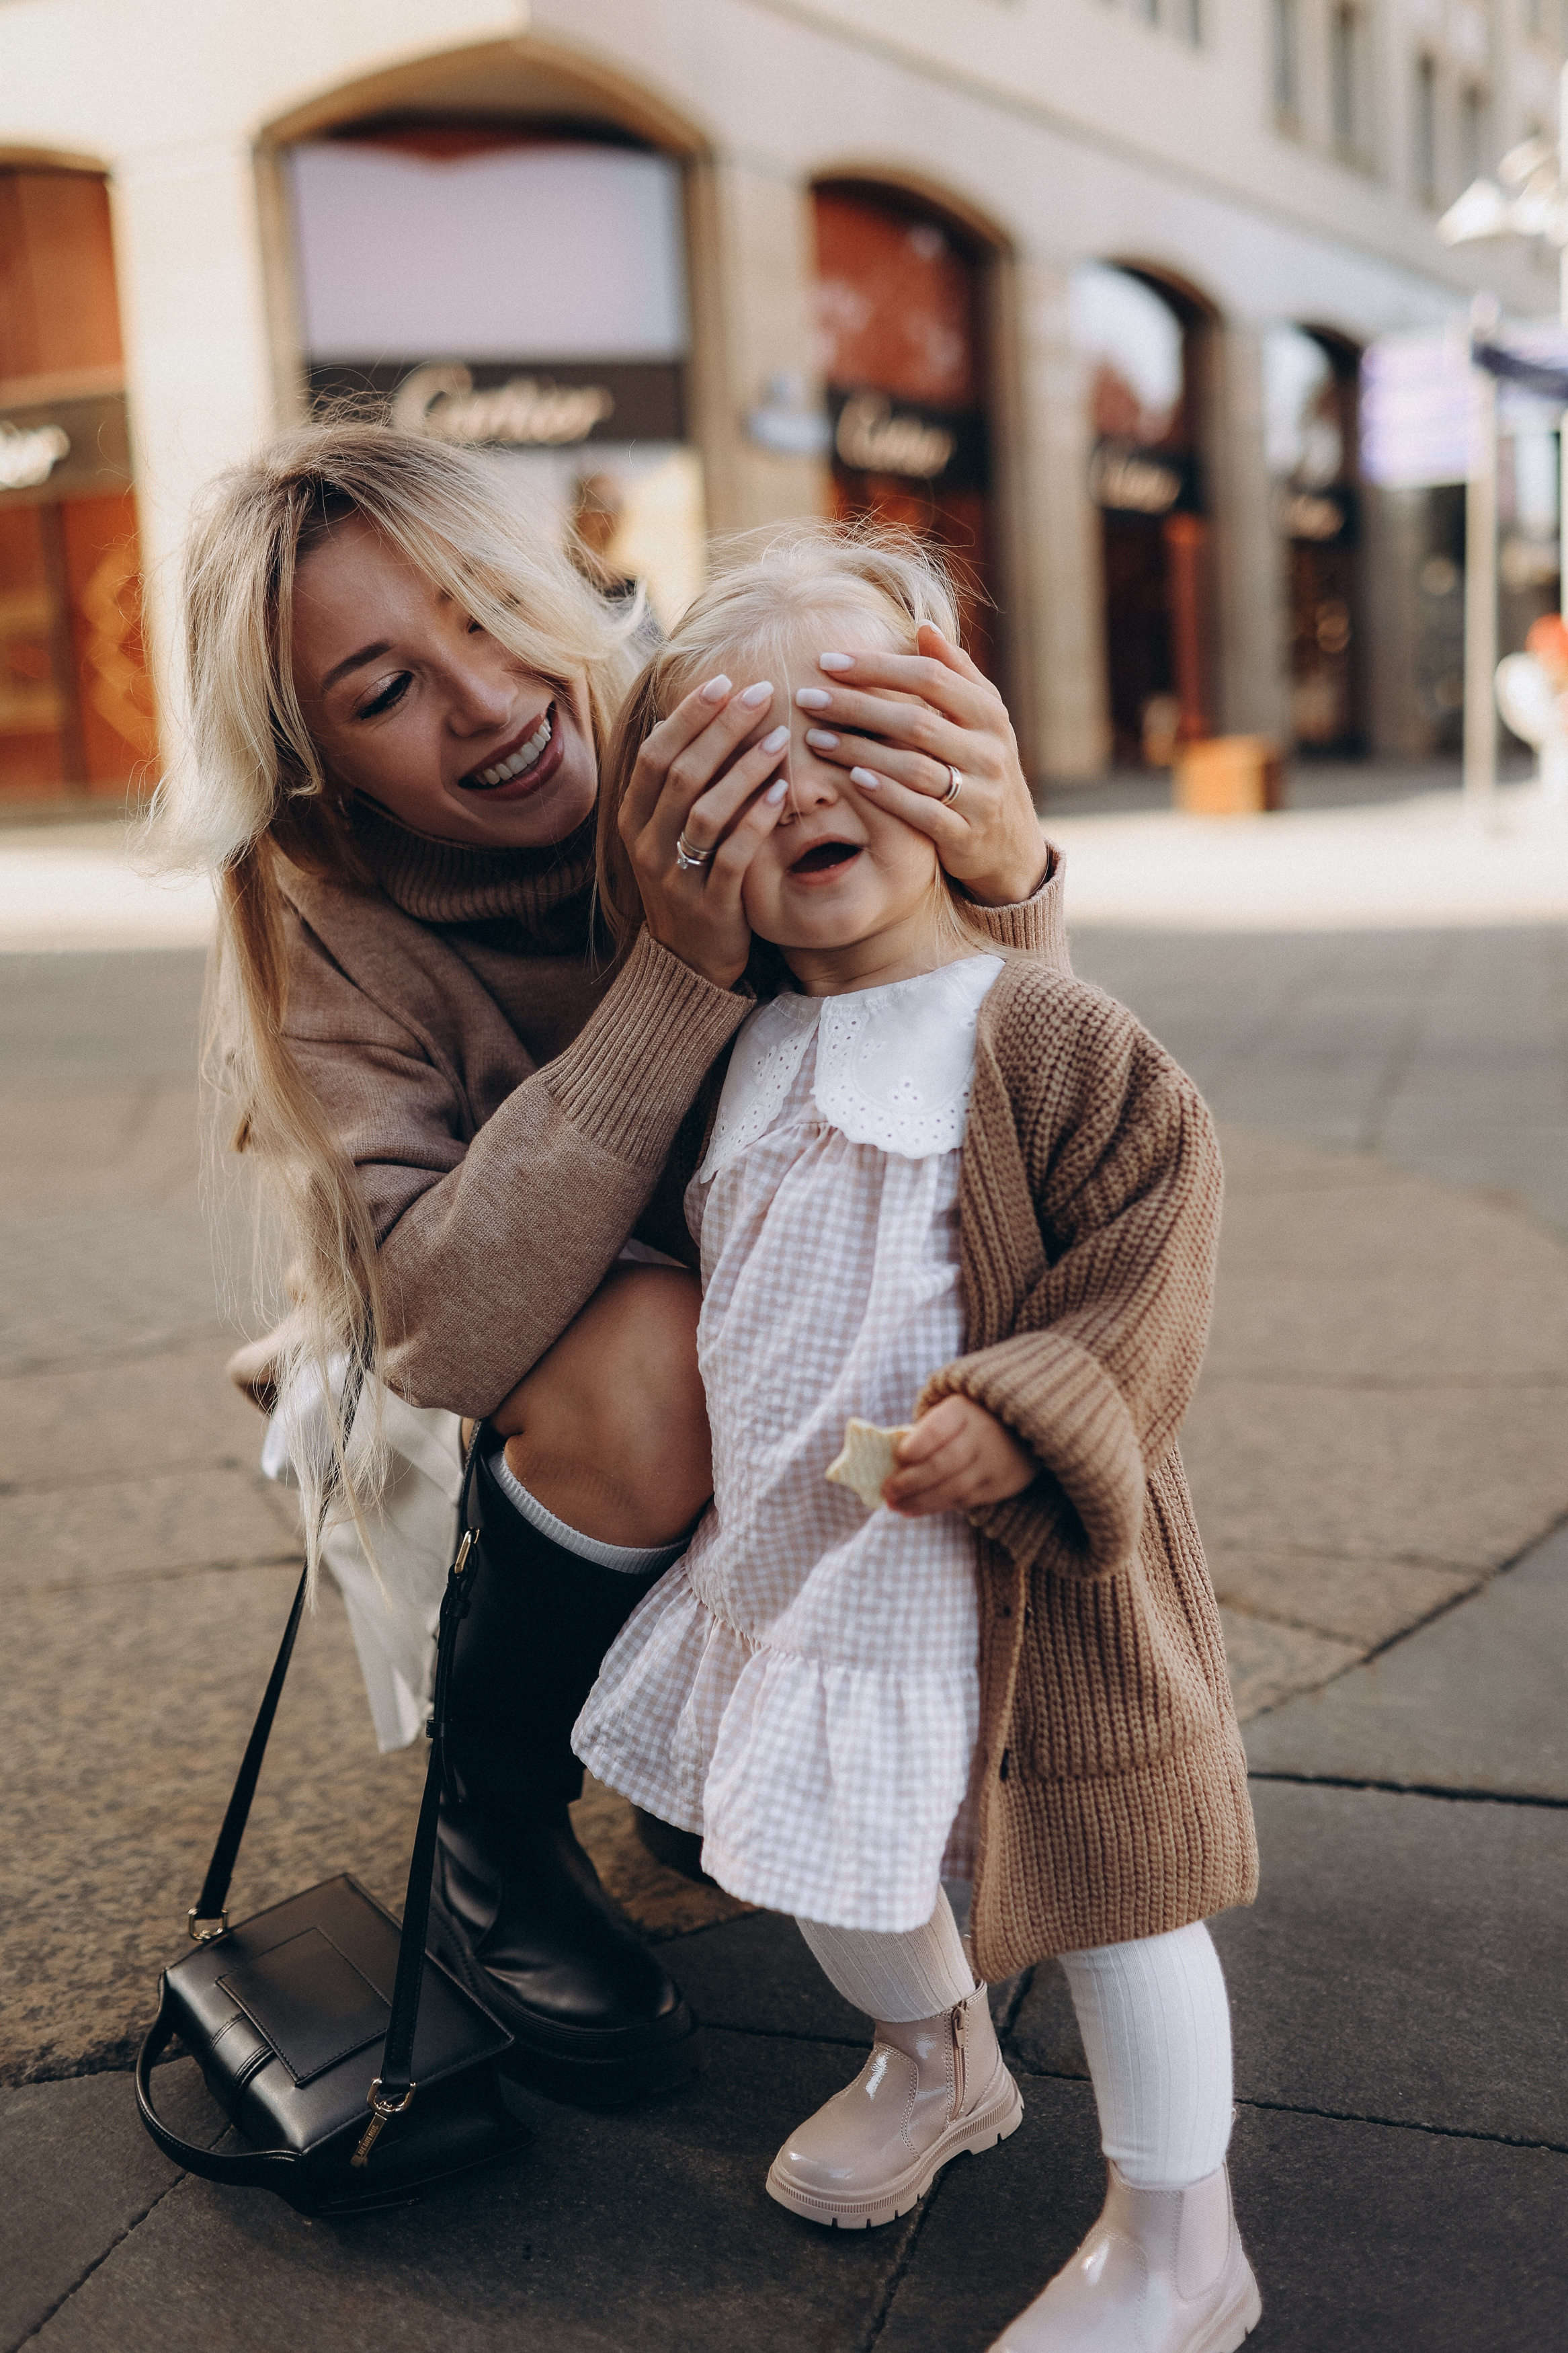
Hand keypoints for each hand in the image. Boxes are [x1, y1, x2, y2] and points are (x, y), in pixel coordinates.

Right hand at [618, 676, 791, 987]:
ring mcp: (675, 877)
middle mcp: (646, 844)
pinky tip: (783, 793)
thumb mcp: (668, 831)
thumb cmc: (687, 879)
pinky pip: (732, 856)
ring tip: (780, 737)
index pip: (656, 754)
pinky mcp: (710, 905)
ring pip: (707, 811)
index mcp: (633, 819)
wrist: (687, 961)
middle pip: (682, 773)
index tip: (725, 682)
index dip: (689, 716)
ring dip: (745, 769)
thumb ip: (675, 782)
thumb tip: (686, 714)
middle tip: (762, 693)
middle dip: (722, 728)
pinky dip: (757, 821)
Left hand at [795, 623, 1045, 907]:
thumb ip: (955, 673)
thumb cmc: (981, 767)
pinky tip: (851, 779)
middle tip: (806, 697)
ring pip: (914, 767)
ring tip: (814, 739)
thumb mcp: (981, 719)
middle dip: (855, 706)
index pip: (930, 676)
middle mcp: (989, 750)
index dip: (877, 666)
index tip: (826, 661)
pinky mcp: (965, 834)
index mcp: (989, 713)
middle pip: (915, 721)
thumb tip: (923, 626)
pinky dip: (886, 794)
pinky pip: (921, 812)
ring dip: (859, 751)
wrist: (1011, 843)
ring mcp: (980, 795)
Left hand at [882, 1395, 1035, 1517]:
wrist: (1022, 1430)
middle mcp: (982, 1436)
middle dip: (910, 1481)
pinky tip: (913, 1510)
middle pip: (942, 1464)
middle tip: (887, 1491)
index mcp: (964, 1411)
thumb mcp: (951, 1411)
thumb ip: (925, 1431)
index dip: (916, 1446)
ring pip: (952, 1488)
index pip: (937, 1430)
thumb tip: (891, 1462)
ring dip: (919, 1500)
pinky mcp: (998, 1486)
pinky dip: (935, 1507)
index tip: (898, 1456)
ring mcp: (992, 1464)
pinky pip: (963, 1501)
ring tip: (895, 1505)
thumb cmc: (970, 1419)